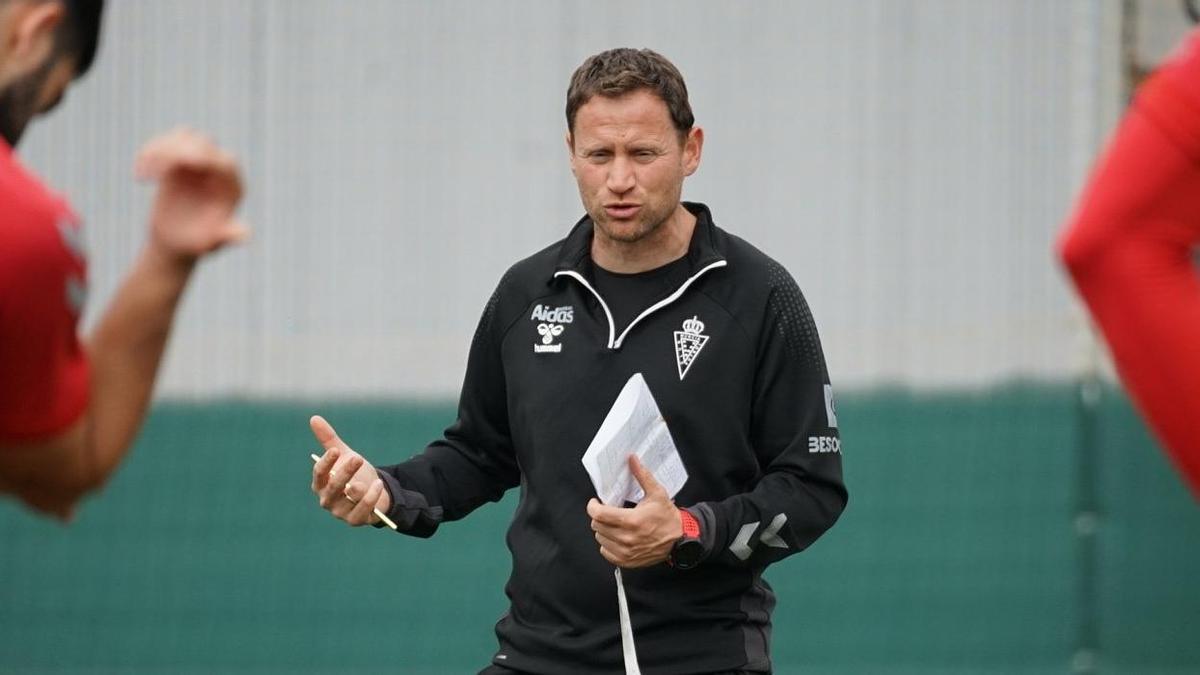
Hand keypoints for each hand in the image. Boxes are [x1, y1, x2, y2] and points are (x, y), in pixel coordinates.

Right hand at [135, 128, 248, 262]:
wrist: (177, 241)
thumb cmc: (197, 244)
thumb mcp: (212, 243)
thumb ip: (227, 236)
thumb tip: (245, 235)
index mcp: (232, 186)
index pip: (224, 162)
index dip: (207, 157)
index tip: (186, 161)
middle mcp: (218, 169)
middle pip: (203, 143)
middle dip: (179, 152)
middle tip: (156, 173)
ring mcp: (198, 161)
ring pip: (183, 137)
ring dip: (161, 149)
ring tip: (145, 175)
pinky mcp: (178, 159)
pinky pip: (165, 143)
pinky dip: (150, 152)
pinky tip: (139, 176)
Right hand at [309, 415, 390, 526]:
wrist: (375, 489)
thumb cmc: (354, 471)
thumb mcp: (344, 454)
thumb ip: (329, 439)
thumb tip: (314, 418)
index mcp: (320, 483)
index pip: (319, 474)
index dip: (326, 463)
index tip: (335, 451)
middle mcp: (327, 499)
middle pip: (333, 487)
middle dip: (345, 472)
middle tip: (357, 458)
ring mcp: (340, 511)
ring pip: (348, 499)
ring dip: (360, 488)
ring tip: (372, 478)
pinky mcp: (354, 520)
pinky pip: (362, 510)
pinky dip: (371, 498)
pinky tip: (378, 485)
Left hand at [587, 456, 682, 567]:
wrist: (680, 539)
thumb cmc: (668, 517)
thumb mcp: (657, 493)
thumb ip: (642, 475)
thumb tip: (632, 459)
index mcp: (632, 521)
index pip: (599, 515)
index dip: (593, 506)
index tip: (595, 503)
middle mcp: (626, 538)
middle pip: (597, 525)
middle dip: (600, 516)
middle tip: (608, 511)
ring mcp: (626, 552)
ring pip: (600, 538)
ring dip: (603, 530)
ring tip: (614, 524)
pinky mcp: (627, 561)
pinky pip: (605, 552)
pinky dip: (607, 544)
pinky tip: (617, 537)